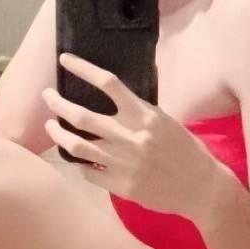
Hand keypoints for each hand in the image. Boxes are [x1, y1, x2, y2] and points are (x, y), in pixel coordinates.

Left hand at [42, 51, 228, 218]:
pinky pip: (88, 171)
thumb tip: (113, 99)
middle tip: (47, 96)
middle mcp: (130, 136)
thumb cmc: (187, 151)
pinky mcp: (120, 185)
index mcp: (144, 115)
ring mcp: (122, 162)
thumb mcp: (165, 122)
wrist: (202, 188)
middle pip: (81, 115)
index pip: (108, 83)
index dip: (82, 68)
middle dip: (57, 103)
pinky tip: (79, 159)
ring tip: (50, 126)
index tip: (65, 60)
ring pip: (76, 145)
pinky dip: (80, 163)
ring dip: (58, 133)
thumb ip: (139, 112)